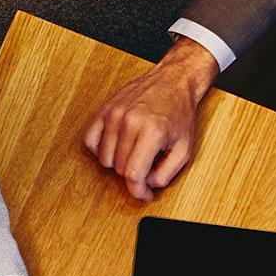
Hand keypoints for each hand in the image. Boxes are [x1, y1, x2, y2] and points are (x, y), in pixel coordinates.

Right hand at [82, 40, 216, 200]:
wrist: (173, 81)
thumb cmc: (179, 113)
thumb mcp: (185, 149)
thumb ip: (167, 174)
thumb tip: (146, 184)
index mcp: (152, 132)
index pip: (133, 174)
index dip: (138, 191)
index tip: (144, 194)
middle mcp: (130, 121)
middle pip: (119, 169)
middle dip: (134, 173)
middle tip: (148, 164)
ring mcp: (114, 114)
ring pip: (104, 159)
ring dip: (118, 162)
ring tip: (135, 152)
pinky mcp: (105, 110)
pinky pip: (90, 141)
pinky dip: (101, 150)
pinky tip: (116, 147)